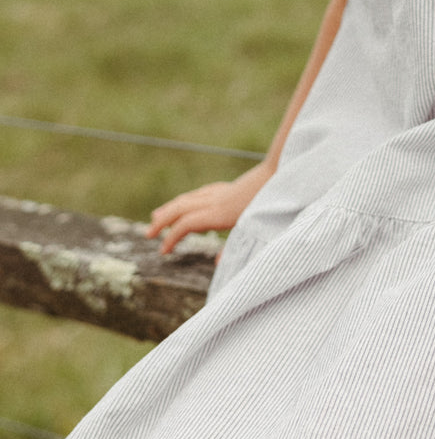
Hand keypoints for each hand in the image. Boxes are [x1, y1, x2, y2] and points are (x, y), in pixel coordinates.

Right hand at [146, 162, 271, 254]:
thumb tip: (218, 265)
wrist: (281, 173)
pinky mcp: (226, 188)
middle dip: (162, 221)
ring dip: (170, 209)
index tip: (163, 251)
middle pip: (180, 208)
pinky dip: (186, 201)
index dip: (171, 237)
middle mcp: (215, 201)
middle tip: (148, 234)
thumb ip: (235, 248)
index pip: (186, 224)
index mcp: (220, 213)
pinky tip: (185, 204)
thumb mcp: (254, 229)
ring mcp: (220, 192)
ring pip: (188, 199)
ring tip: (156, 216)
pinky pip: (199, 194)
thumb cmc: (270, 204)